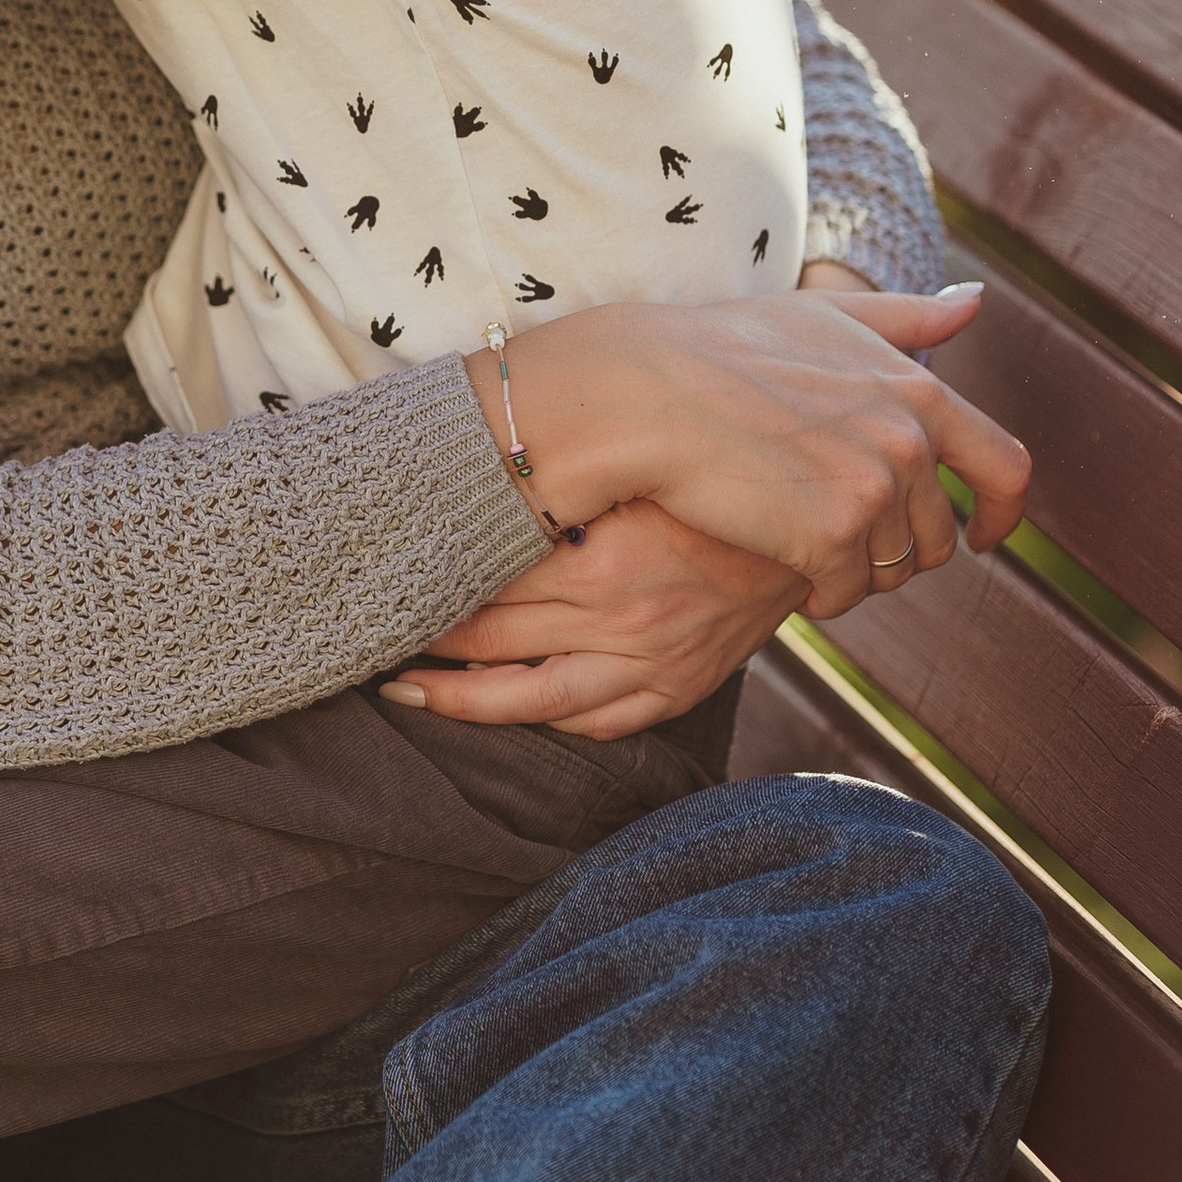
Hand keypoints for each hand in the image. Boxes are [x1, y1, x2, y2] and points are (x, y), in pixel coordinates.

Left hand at [385, 495, 804, 738]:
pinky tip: (504, 707)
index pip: (484, 583)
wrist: (814, 514)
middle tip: (367, 635)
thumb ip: (560, 476)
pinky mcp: (679, 688)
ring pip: (531, 700)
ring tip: (406, 690)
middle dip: (422, 642)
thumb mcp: (638, 463)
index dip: (423, 588)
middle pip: (492, 641)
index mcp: (603, 556)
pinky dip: (544, 719)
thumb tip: (473, 458)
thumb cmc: (713, 473)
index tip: (379, 582)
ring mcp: (652, 663)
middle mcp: (622, 619)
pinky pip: (598, 724)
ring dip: (459, 699)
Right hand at [467, 283, 1026, 618]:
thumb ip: (907, 316)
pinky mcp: (832, 539)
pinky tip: (783, 568)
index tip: (984, 537)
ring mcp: (875, 491)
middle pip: (939, 534)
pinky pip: (843, 593)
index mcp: (918, 390)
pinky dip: (819, 593)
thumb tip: (975, 301)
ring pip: (891, 569)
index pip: (1006, 467)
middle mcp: (910, 441)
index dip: (1005, 513)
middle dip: (900, 549)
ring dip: (856, 571)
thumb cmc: (722, 347)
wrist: (648, 393)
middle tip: (845, 545)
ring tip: (804, 549)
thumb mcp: (824, 316)